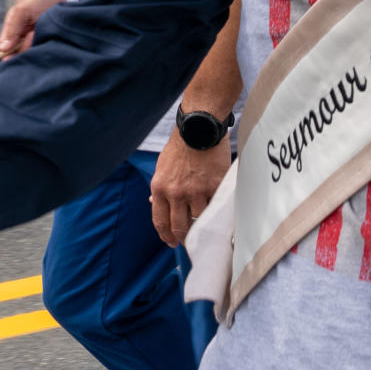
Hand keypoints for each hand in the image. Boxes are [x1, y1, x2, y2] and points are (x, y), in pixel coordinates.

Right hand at [0, 0, 63, 57]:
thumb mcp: (23, 10)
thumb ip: (12, 28)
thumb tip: (3, 48)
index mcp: (15, 23)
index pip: (6, 43)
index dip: (7, 52)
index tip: (9, 59)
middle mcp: (25, 30)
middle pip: (19, 49)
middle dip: (24, 47)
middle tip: (32, 35)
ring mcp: (38, 33)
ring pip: (32, 48)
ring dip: (35, 44)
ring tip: (40, 30)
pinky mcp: (50, 36)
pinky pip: (44, 46)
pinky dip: (46, 44)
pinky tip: (50, 36)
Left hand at [149, 131, 232, 246]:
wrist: (198, 128)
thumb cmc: (180, 146)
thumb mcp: (161, 167)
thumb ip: (159, 188)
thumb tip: (153, 204)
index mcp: (159, 188)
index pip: (160, 221)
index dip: (166, 235)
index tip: (171, 242)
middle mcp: (175, 193)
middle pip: (179, 227)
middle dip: (183, 237)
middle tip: (188, 240)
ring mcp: (196, 191)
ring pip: (199, 220)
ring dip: (202, 224)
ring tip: (206, 225)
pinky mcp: (214, 186)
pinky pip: (215, 207)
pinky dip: (216, 211)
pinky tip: (217, 212)